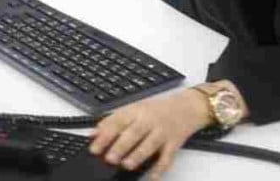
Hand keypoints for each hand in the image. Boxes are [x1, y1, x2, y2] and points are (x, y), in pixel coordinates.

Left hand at [89, 88, 211, 178]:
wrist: (186, 107)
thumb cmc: (157, 110)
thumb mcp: (133, 109)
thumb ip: (112, 121)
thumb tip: (92, 134)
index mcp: (136, 111)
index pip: (118, 122)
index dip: (105, 135)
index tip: (94, 148)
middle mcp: (149, 121)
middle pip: (134, 132)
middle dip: (121, 146)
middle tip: (109, 158)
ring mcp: (162, 132)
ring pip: (150, 144)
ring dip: (138, 155)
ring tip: (126, 165)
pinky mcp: (174, 143)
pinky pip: (168, 157)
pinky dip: (160, 168)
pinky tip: (152, 176)